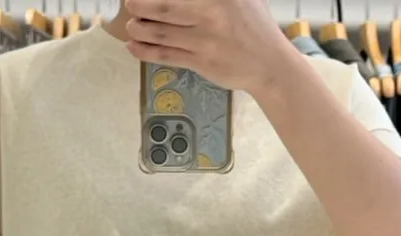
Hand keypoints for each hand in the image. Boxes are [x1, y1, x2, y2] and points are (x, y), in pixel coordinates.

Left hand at [124, 0, 290, 94]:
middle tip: (131, 3)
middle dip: (142, 5)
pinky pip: (168, 55)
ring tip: (131, 26)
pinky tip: (134, 47)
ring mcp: (204, 40)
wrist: (269, 64)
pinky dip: (147, 52)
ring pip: (162, 33)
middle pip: (165, 7)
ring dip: (140, 29)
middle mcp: (210, 14)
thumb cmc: (254, 26)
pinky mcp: (201, 62)